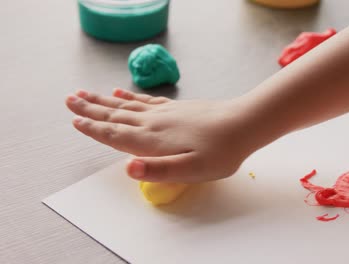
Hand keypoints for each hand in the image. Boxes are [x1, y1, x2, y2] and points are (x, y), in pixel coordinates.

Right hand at [65, 89, 253, 182]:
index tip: (74, 120)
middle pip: (115, 115)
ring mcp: (164, 112)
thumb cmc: (221, 151)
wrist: (243, 123)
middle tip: (69, 100)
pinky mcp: (175, 107)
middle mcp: (153, 122)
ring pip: (126, 105)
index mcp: (153, 140)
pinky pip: (145, 99)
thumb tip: (127, 168)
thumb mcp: (192, 169)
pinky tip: (121, 91)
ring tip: (85, 93)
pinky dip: (129, 95)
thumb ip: (159, 170)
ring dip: (103, 100)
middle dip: (90, 109)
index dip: (94, 129)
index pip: (116, 134)